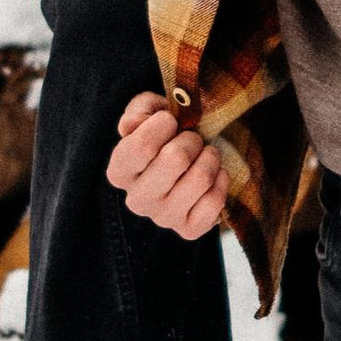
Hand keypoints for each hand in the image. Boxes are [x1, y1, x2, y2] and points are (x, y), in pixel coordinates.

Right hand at [106, 91, 227, 238]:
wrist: (189, 160)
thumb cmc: (167, 134)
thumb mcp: (151, 112)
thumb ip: (139, 111)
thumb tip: (133, 125)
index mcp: (119, 172)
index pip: (141, 146)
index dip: (163, 124)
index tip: (171, 120)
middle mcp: (136, 200)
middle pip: (175, 159)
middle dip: (191, 139)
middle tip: (193, 138)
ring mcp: (163, 218)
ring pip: (200, 178)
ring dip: (210, 156)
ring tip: (206, 152)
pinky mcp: (188, 230)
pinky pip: (215, 201)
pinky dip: (221, 180)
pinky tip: (216, 174)